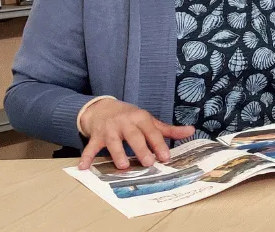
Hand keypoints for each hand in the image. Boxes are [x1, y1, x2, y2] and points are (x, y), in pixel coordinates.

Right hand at [78, 98, 194, 170]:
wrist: (102, 108)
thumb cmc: (131, 118)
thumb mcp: (149, 121)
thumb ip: (169, 129)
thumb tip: (191, 131)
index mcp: (141, 119)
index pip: (152, 132)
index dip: (159, 144)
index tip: (166, 157)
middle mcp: (125, 123)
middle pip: (134, 137)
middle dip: (141, 149)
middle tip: (148, 163)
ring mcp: (109, 129)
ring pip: (113, 142)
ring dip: (118, 154)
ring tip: (123, 166)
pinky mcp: (96, 136)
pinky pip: (90, 147)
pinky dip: (86, 157)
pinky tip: (84, 167)